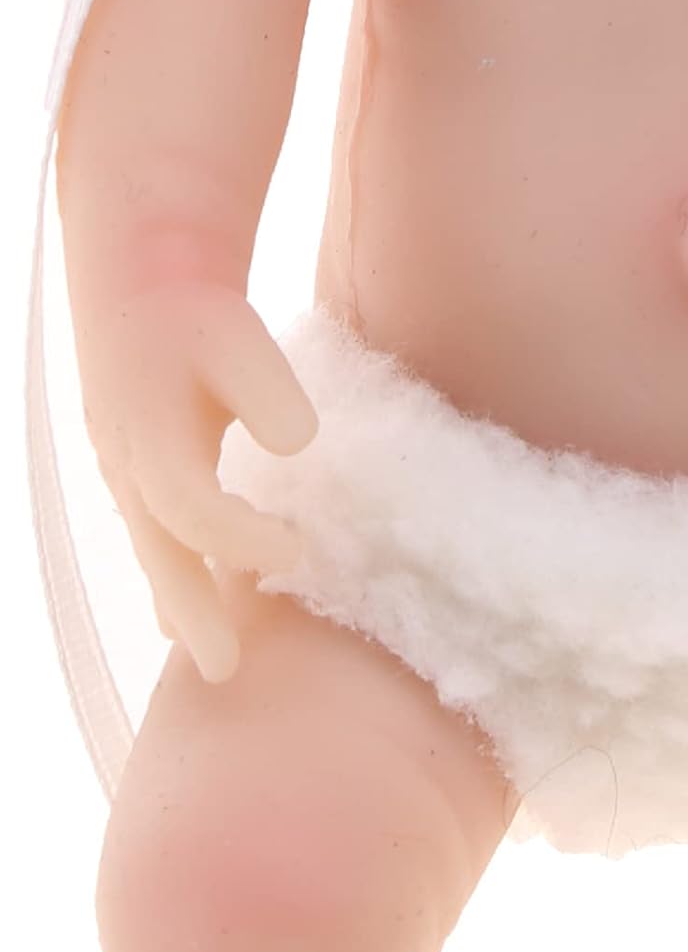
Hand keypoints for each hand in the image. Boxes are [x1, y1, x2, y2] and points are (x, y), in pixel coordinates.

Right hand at [78, 281, 317, 683]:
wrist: (142, 284)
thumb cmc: (201, 317)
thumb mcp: (243, 343)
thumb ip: (270, 394)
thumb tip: (296, 443)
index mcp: (154, 437)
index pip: (192, 510)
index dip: (240, 538)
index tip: (299, 549)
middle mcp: (129, 466)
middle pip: (160, 552)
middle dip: (193, 611)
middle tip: (226, 668)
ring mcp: (124, 472)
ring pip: (152, 551)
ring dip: (181, 602)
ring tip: (213, 655)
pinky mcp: (133, 471)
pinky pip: (152, 536)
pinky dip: (172, 575)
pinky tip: (186, 613)